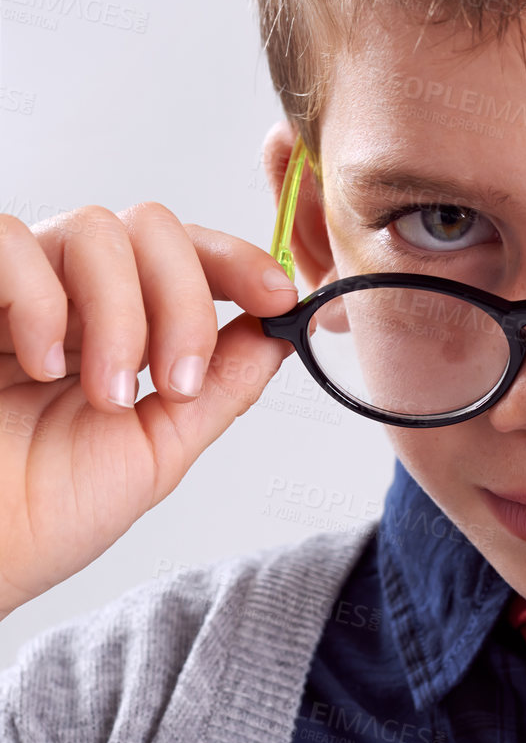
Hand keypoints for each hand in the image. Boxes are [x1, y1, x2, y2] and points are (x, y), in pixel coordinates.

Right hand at [0, 202, 299, 618]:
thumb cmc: (37, 515)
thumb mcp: (154, 452)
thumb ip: (220, 388)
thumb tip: (282, 333)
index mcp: (114, 327)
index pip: (185, 255)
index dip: (238, 260)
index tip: (277, 296)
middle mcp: (65, 296)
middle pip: (151, 226)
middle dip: (186, 301)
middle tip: (178, 383)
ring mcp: (12, 290)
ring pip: (94, 228)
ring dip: (122, 314)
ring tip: (108, 395)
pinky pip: (10, 240)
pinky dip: (41, 299)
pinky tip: (40, 364)